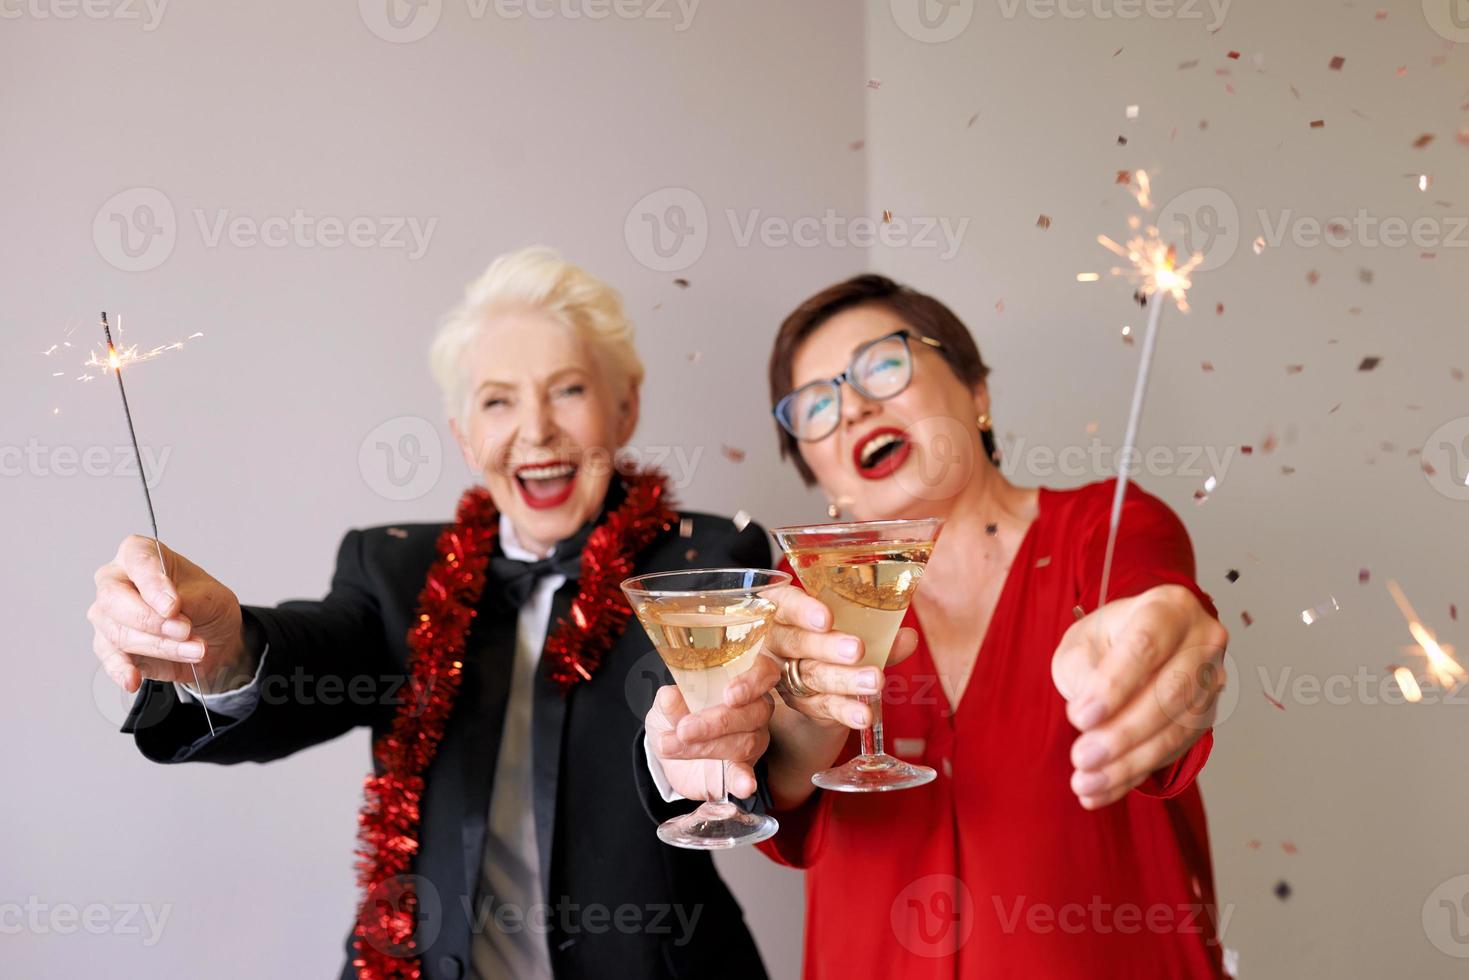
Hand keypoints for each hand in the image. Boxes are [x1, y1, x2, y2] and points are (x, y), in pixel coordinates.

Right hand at [89, 535, 250, 694]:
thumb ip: (189, 600)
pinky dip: (122, 671)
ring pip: (118, 632)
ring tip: (195, 650)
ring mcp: (108, 616)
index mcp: (139, 555)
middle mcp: (116, 582)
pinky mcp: (110, 647)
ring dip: (160, 646)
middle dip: (152, 620)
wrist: (213, 637)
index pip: (137, 561)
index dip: (153, 584)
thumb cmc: (207, 605)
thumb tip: (168, 610)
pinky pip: (109, 659)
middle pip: (113, 599)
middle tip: (185, 630)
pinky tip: (133, 679)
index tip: (173, 606)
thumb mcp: (212, 597)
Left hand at [645, 654, 779, 799]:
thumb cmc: (675, 715)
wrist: (670, 749)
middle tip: (684, 729)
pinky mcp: (742, 769)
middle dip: (718, 722)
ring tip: (673, 747)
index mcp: (741, 682)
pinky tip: (745, 785)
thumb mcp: (666, 704)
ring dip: (707, 747)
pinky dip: (744, 780)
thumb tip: (670, 696)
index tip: (729, 695)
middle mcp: (754, 709)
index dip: (751, 683)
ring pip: (745, 743)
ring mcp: (753, 740)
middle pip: (754, 712)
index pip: (763, 673)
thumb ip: (670, 701)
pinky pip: (747, 774)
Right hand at [762, 583, 918, 729]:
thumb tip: (907, 637)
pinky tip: (865, 715)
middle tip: (856, 649)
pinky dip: (846, 711)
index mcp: (784, 611)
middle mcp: (778, 642)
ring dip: (845, 679)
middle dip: (827, 646)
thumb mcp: (849, 629)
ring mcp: (786, 675)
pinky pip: (823, 706)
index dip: (802, 610)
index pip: (786, 603)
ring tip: (874, 680)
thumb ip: (877, 634)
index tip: (826, 617)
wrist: (815, 682)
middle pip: (796, 642)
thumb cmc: (831, 639)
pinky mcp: (802, 703)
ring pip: (812, 676)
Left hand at [1052, 584, 1228, 809]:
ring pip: (1176, 729)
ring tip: (1085, 784)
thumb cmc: (1106, 640)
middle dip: (1122, 733)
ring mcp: (1212, 682)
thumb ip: (1085, 670)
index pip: (1146, 646)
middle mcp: (1203, 641)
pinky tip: (1099, 791)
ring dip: (1128, 763)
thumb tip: (1092, 716)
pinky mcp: (1207, 718)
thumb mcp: (1082, 642)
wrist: (1136, 647)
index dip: (1114, 685)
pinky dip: (1133, 775)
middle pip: (1169, 693)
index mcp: (1169, 608)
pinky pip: (1173, 752)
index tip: (1079, 718)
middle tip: (1081, 758)